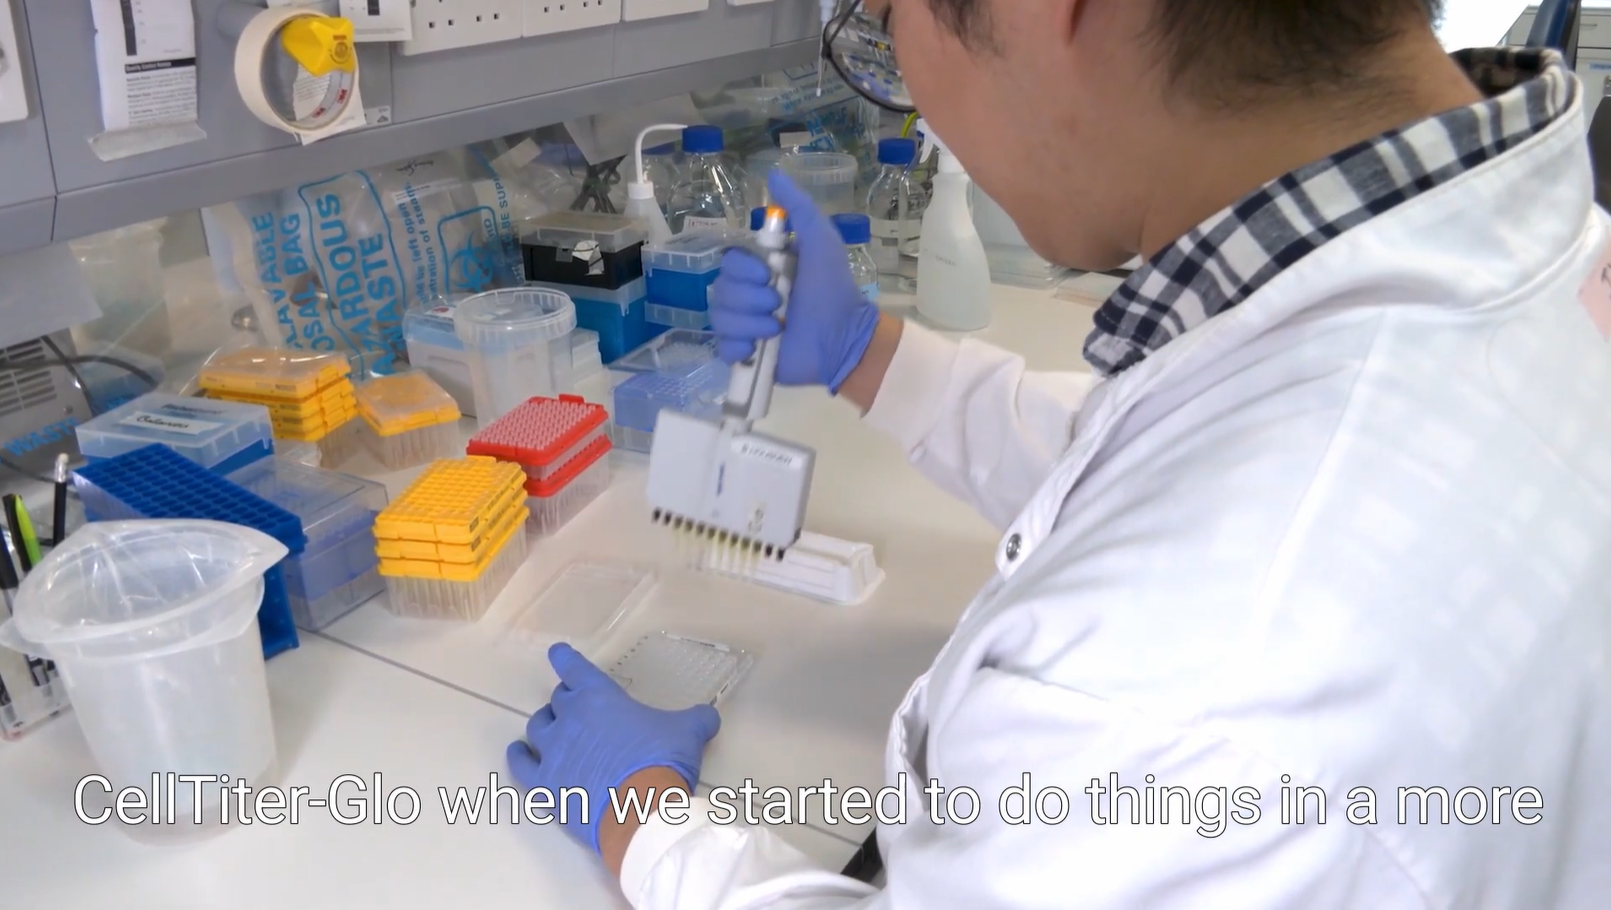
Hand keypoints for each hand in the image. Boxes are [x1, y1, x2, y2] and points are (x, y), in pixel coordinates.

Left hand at [506, 643, 720, 853]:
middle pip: (559, 699)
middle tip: (582, 710)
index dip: (565, 659)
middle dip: (568, 700)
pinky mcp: (544, 784)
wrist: (642, 811)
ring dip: (546, 725)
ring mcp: (553, 752)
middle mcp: (570, 718)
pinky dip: (519, 756)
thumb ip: (696, 719)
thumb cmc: (662, 760)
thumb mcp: (688, 732)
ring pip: (538, 727)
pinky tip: (520, 752)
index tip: (558, 653)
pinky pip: (521, 764)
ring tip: (556, 731)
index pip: (574, 668)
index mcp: (599, 697)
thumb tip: (709, 716)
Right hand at [710, 170, 880, 392]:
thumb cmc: (833, 287)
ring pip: (720, 318)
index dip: (743, 270)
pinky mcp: (747, 354)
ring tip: (776, 328)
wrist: (843, 336)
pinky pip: (722, 348)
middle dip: (749, 297)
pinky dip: (737, 347)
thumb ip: (799, 208)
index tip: (768, 274)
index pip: (730, 262)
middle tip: (778, 303)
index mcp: (760, 269)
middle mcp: (748, 295)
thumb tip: (773, 174)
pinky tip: (756, 348)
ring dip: (749, 322)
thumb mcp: (820, 241)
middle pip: (722, 289)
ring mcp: (745, 325)